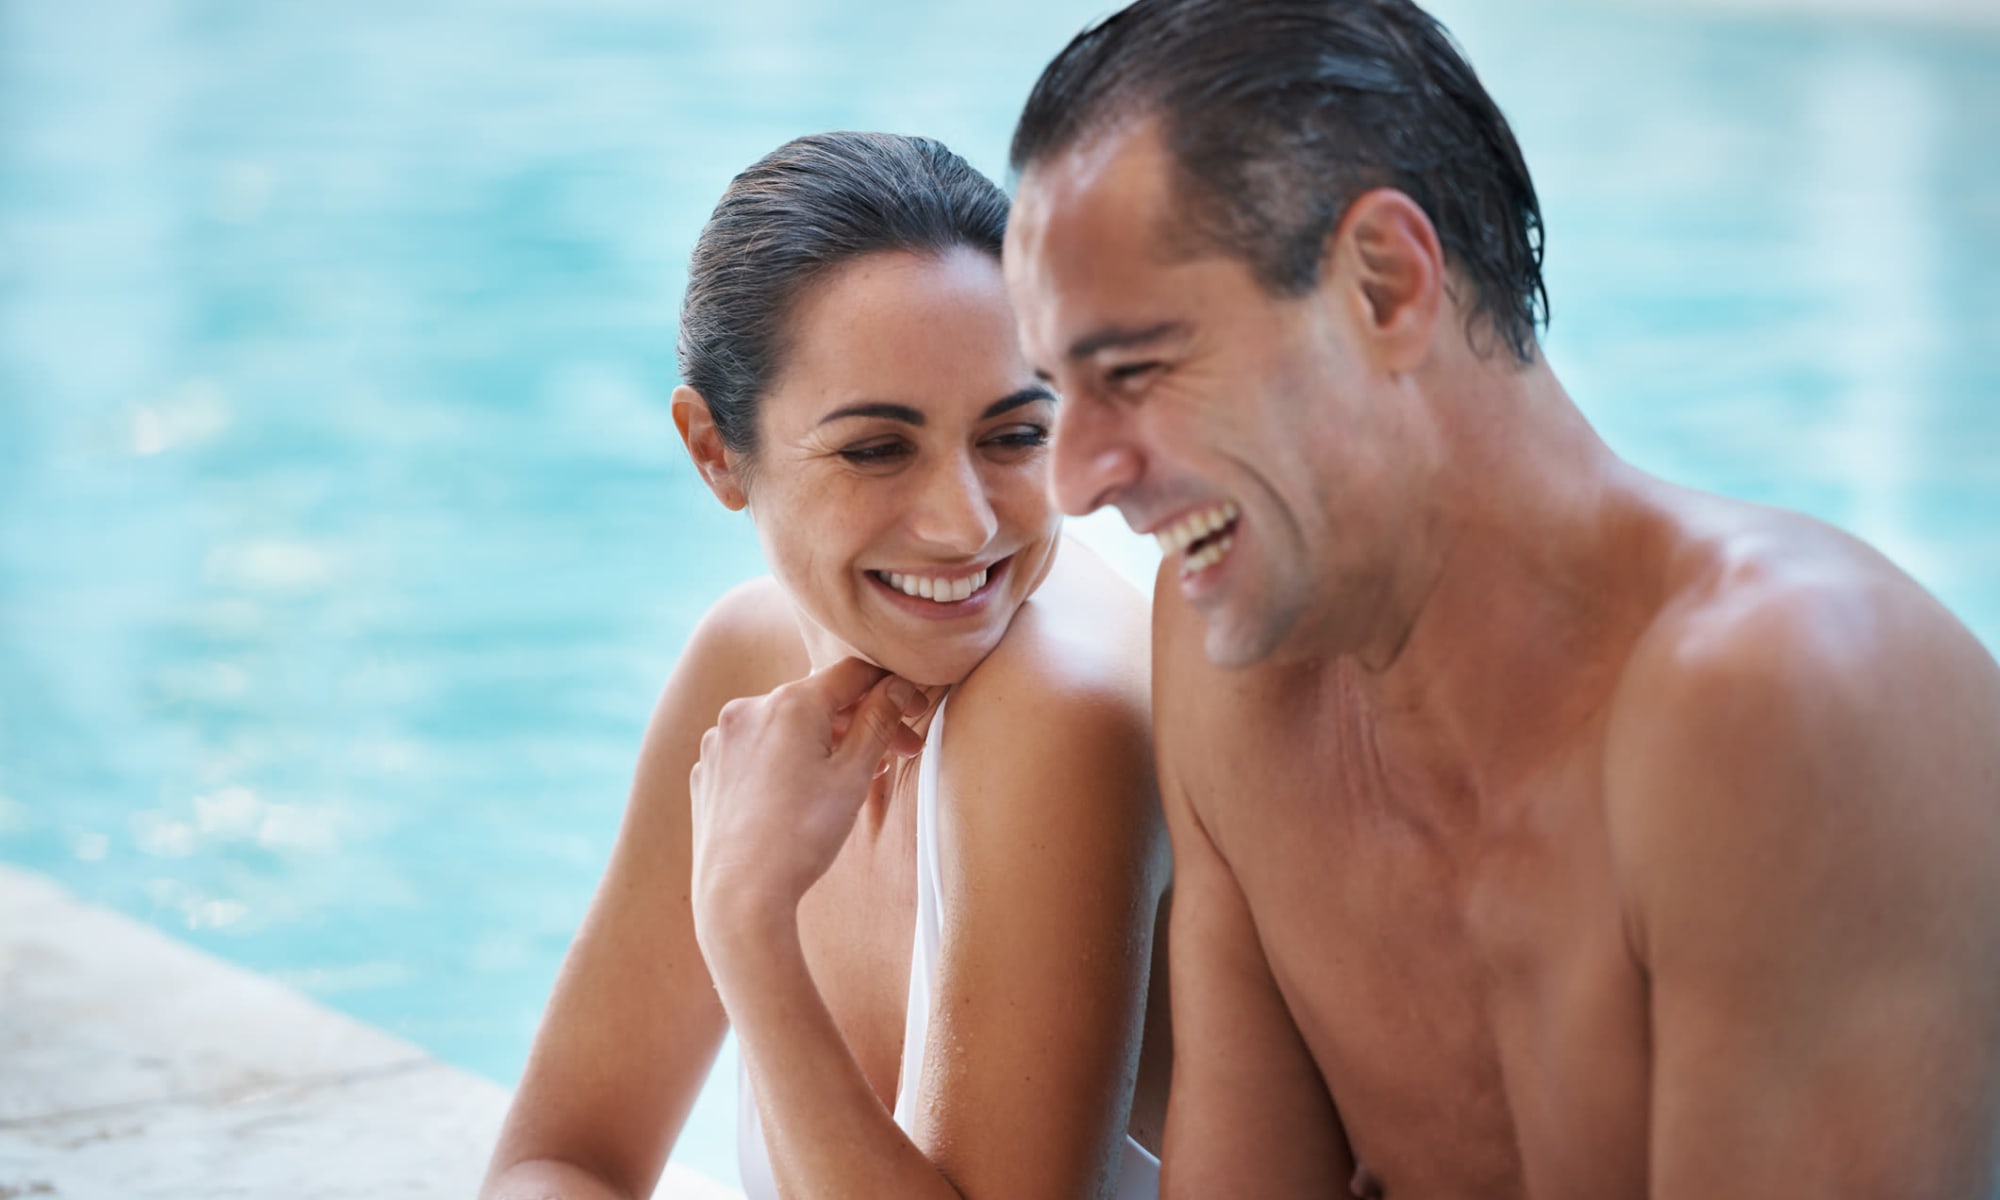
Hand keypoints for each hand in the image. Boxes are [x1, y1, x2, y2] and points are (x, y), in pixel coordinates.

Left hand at [688, 658, 925, 965]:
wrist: (739, 897)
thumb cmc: (802, 837)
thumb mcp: (854, 776)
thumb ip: (878, 721)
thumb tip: (898, 687)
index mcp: (789, 703)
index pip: (852, 673)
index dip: (890, 686)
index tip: (913, 710)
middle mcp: (747, 710)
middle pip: (818, 700)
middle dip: (860, 722)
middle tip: (897, 754)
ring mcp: (720, 740)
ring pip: (784, 726)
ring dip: (822, 742)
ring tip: (852, 779)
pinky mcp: (707, 771)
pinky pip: (755, 752)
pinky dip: (783, 762)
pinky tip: (801, 796)